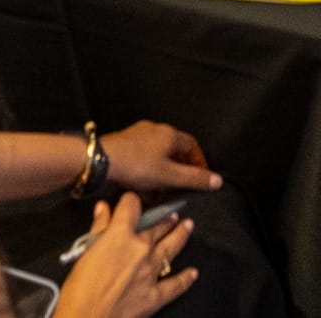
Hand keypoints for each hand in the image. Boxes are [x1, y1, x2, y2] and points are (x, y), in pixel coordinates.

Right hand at [58, 194, 196, 317]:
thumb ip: (97, 229)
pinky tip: (193, 272)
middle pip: (156, 226)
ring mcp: (151, 272)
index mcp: (120, 235)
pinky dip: (186, 278)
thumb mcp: (83, 254)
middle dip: (163, 218)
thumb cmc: (78, 291)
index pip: (131, 206)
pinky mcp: (156, 295)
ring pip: (171, 247)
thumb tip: (102, 209)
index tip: (131, 201)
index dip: (130, 201)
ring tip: (187, 225)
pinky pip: (176, 284)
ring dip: (180, 235)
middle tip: (171, 213)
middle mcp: (140, 249)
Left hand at [103, 121, 220, 191]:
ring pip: (157, 153)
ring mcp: (138, 134)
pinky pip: (142, 156)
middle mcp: (156, 129)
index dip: (199, 162)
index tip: (201, 178)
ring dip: (162, 171)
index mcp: (170, 134)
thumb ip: (194, 178)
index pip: (193, 146)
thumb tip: (218, 180)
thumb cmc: (138, 165)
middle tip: (181, 186)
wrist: (102, 159)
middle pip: (175, 149)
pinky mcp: (125, 142)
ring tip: (161, 190)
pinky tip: (142, 185)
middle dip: (179, 168)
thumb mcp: (170, 176)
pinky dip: (147, 170)